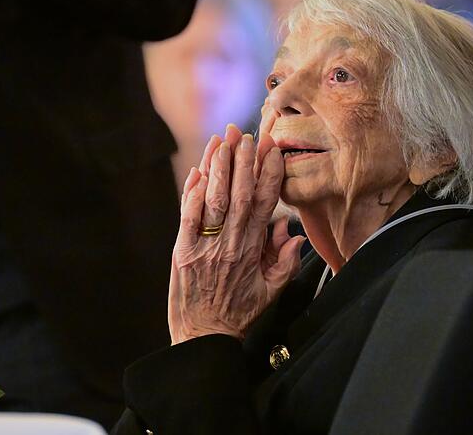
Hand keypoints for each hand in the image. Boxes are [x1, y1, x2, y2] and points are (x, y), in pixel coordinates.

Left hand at [168, 125, 305, 344]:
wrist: (203, 337)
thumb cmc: (237, 315)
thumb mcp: (271, 292)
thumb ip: (285, 260)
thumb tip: (290, 230)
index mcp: (253, 251)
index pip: (266, 204)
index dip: (269, 174)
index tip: (271, 150)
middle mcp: (231, 245)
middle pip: (240, 194)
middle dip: (243, 160)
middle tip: (245, 133)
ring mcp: (205, 247)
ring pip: (214, 200)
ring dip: (219, 167)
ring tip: (222, 140)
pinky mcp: (182, 252)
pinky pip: (188, 216)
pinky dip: (192, 192)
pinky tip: (197, 171)